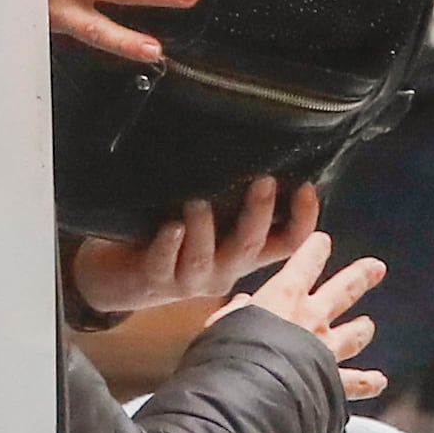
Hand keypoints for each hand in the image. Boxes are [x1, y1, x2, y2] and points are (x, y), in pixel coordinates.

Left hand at [65, 178, 314, 319]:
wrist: (126, 278)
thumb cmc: (178, 241)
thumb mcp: (216, 221)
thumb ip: (238, 200)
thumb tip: (267, 153)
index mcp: (244, 254)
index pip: (288, 243)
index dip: (304, 220)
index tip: (307, 188)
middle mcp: (224, 269)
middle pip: (251, 247)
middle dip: (259, 214)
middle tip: (264, 181)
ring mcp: (190, 279)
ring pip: (205, 258)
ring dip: (204, 230)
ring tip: (198, 203)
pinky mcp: (155, 279)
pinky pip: (164, 263)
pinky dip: (168, 244)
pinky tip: (171, 226)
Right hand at [214, 229, 388, 401]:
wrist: (249, 395)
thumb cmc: (229, 355)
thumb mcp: (222, 324)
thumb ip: (236, 312)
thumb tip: (243, 303)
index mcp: (284, 297)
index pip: (305, 264)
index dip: (315, 250)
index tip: (322, 242)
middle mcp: (311, 319)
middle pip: (344, 290)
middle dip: (360, 276)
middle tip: (376, 267)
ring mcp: (326, 350)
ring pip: (354, 334)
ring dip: (362, 329)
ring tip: (368, 325)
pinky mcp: (331, 382)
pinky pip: (355, 382)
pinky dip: (368, 382)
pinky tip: (379, 382)